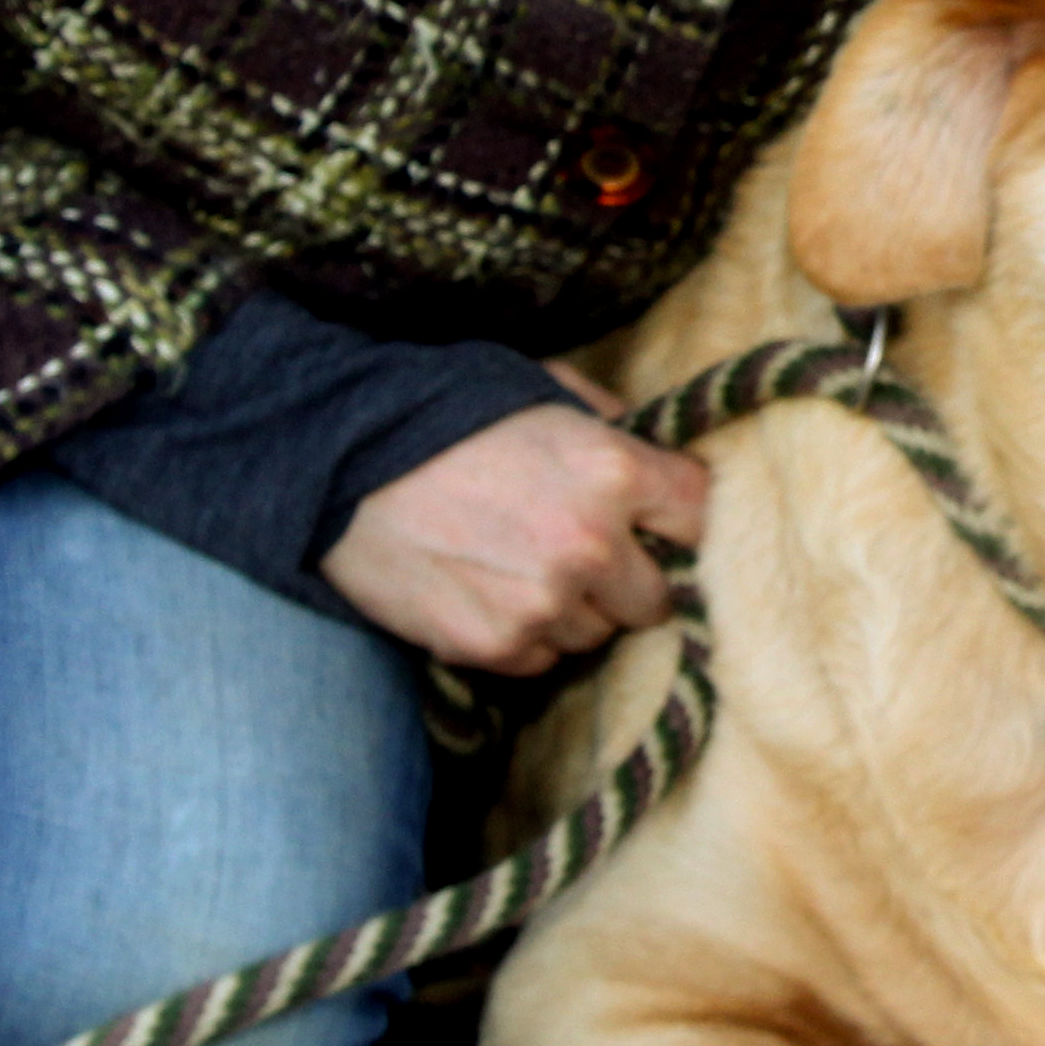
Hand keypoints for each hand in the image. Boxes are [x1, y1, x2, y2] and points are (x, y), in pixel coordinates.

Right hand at [320, 362, 708, 675]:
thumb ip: (611, 420)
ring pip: (599, 633)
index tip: (668, 522)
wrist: (342, 459)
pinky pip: (544, 658)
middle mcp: (591, 545)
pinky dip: (528, 635)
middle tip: (591, 550)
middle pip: (660, 595)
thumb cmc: (447, 412)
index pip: (702, 515)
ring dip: (578, 608)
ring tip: (525, 563)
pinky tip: (491, 589)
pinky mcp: (495, 647)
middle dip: (633, 575)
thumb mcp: (544, 386)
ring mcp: (543, 604)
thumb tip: (656, 445)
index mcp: (613, 470)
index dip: (686, 519)